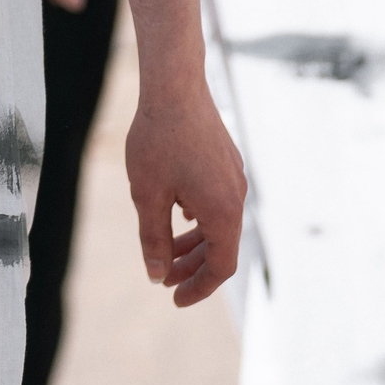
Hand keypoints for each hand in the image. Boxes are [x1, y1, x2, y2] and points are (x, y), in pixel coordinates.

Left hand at [122, 65, 245, 308]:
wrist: (175, 86)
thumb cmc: (158, 140)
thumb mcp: (147, 196)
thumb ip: (153, 239)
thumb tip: (157, 274)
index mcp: (223, 211)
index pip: (221, 267)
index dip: (198, 287)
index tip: (174, 298)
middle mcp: (236, 196)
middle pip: (221, 247)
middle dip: (192, 267)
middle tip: (163, 279)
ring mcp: (234, 177)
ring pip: (218, 223)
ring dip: (193, 242)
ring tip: (164, 251)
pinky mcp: (226, 161)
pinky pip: (216, 201)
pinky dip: (198, 217)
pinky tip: (175, 214)